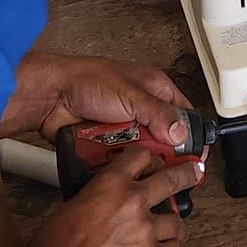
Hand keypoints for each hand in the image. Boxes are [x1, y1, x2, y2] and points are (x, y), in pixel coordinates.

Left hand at [0, 51, 188, 148]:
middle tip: (165, 166)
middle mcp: (142, 109)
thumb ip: (158, 113)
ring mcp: (124, 128)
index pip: (184, 114)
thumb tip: (180, 133)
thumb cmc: (87, 80)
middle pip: (164, 139)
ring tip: (137, 164)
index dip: (191, 135)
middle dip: (164, 153)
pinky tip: (118, 167)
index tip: (196, 157)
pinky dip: (121, 164)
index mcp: (154, 90)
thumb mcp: (130, 94)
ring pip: (143, 152)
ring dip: (139, 159)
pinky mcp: (107, 144)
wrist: (50, 96)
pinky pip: (122, 160)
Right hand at [0, 149, 201, 246]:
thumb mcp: (71, 207)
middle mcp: (133, 201)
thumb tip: (106, 204)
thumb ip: (96, 199)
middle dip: (185, 175)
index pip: (140, 156)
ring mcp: (146, 230)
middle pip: (172, 179)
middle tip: (192, 173)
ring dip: (174, 225)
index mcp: (110, 184)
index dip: (151, 159)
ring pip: (177, 220)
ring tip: (172, 229)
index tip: (156, 163)